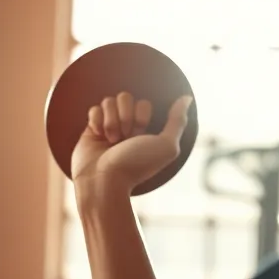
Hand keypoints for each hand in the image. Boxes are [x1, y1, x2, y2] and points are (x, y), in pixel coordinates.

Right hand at [71, 91, 192, 193]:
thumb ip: (178, 122)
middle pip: (125, 97)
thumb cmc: (136, 165)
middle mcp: (128, 127)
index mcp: (146, 130)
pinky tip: (98, 136)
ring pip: (108, 101)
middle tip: (124, 138)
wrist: (103, 181)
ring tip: (110, 141)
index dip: (141, 116)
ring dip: (110, 121)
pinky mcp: (91, 130)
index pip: (144, 103)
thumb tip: (187, 98)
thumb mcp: (166, 146)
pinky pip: (94, 109)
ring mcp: (109, 127)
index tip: (140, 135)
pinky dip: (96, 121)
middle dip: (125, 117)